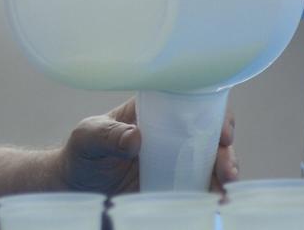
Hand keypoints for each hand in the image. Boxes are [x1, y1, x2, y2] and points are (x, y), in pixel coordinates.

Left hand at [57, 98, 237, 194]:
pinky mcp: (176, 184)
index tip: (223, 133)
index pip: (190, 101)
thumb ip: (107, 135)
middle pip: (209, 134)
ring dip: (225, 174)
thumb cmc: (82, 153)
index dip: (214, 113)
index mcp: (152, 110)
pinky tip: (218, 203)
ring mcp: (176, 159)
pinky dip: (214, 193)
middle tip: (226, 170)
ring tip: (223, 191)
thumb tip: (136, 137)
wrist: (77, 187)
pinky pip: (202, 186)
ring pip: (213, 161)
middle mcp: (170, 132)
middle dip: (225, 151)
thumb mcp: (87, 139)